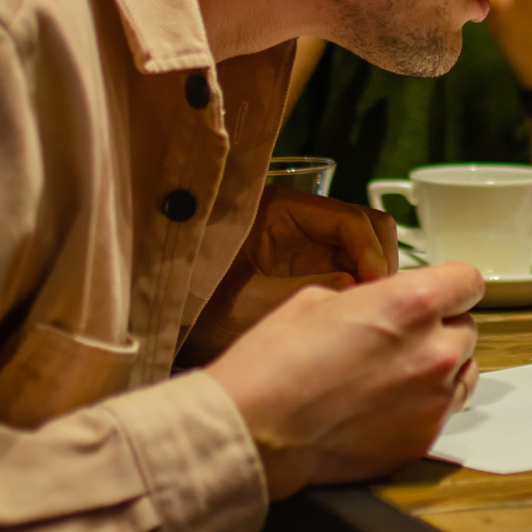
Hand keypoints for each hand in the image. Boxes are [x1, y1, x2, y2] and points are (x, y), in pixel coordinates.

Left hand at [183, 188, 397, 361]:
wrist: (155, 321)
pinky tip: (346, 320)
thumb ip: (307, 291)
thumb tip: (355, 287)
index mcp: (280, 209)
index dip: (371, 253)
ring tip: (359, 315)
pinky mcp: (302, 270)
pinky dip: (353, 292)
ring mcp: (302, 246)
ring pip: (359, 253)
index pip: (351, 219)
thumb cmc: (188, 303)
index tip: (373, 289)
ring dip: (367, 280)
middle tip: (372, 305)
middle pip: (364, 230)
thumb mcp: (249, 300)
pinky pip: (344, 274)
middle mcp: (296, 221)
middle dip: (375, 264)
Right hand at [208, 262, 484, 497]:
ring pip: (463, 371)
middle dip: (439, 326)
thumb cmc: (274, 365)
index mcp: (411, 304)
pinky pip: (443, 411)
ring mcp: (433, 400)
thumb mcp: (316, 299)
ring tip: (395, 372)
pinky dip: (424, 403)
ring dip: (439, 365)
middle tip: (401, 335)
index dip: (451, 284)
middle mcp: (434, 351)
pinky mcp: (423, 439)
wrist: (255, 431)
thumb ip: (368, 298)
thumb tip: (378, 304)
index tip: (440, 291)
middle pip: (467, 328)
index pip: (468, 281)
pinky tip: (386, 403)